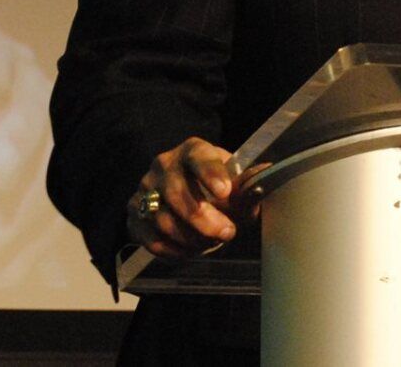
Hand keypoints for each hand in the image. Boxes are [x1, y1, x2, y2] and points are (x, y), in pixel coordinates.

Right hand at [128, 137, 254, 258]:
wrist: (185, 194)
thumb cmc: (216, 187)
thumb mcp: (234, 183)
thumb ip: (247, 184)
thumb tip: (267, 173)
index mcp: (192, 150)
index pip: (198, 157)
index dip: (211, 174)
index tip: (225, 192)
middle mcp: (163, 165)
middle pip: (177, 193)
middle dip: (203, 219)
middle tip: (227, 233)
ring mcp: (144, 189)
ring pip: (162, 219)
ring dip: (190, 238)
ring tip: (211, 244)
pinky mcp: (133, 215)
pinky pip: (150, 238)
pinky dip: (173, 251)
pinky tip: (191, 251)